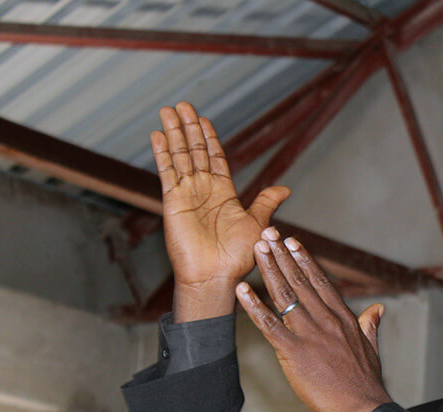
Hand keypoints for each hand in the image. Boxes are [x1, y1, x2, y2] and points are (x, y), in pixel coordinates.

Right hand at [151, 102, 290, 320]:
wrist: (217, 276)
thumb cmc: (238, 257)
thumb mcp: (257, 223)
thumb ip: (265, 201)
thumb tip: (284, 189)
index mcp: (224, 192)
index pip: (215, 157)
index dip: (209, 138)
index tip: (204, 119)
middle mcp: (204, 190)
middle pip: (194, 150)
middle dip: (189, 127)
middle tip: (182, 104)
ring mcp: (187, 194)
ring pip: (180, 156)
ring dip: (174, 133)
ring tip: (167, 110)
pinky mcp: (173, 201)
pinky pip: (167, 172)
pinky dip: (162, 153)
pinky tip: (158, 135)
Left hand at [236, 228, 392, 411]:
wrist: (363, 407)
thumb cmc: (366, 382)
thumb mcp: (372, 348)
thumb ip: (370, 325)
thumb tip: (378, 309)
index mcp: (344, 318)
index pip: (321, 282)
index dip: (304, 260)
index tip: (292, 243)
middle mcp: (326, 320)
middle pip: (300, 281)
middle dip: (282, 255)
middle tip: (268, 234)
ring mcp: (310, 335)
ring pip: (285, 295)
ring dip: (269, 270)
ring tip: (257, 249)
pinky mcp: (295, 352)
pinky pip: (269, 325)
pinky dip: (253, 306)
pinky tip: (242, 291)